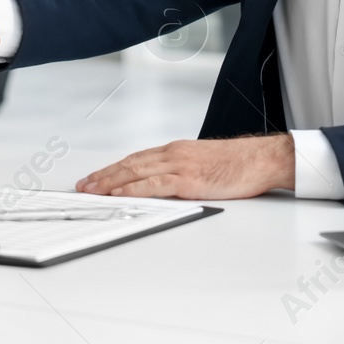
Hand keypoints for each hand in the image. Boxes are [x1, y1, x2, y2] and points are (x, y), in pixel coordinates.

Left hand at [76, 136, 294, 199]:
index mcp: (175, 150)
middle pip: (129, 163)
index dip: (112, 169)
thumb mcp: (202, 163)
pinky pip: (155, 184)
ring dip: (110, 182)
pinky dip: (134, 188)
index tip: (95, 178)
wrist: (260, 159)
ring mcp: (180, 165)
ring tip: (92, 190)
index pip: (135, 159)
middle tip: (83, 185)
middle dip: (103, 175)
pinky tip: (120, 193)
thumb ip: (182, 171)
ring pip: (136, 171)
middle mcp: (172, 154)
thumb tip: (164, 185)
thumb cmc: (236, 164)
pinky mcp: (189, 179)